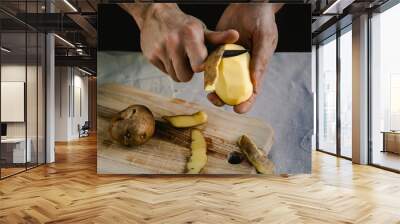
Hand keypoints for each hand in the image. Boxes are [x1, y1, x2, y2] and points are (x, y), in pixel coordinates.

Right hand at [121, 3, 238, 81]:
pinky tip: (169, 55)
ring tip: (179, 57)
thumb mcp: (201, 30)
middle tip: (188, 61)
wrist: (157, 15)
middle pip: (185, 77)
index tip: (201, 62)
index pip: (199, 65)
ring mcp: (160, 49)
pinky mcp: (150, 56)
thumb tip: (236, 36)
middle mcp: (174, 42)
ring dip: (179, 71)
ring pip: (175, 77)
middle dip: (188, 72)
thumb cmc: (184, 25)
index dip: (201, 67)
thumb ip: (218, 38)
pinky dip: (168, 67)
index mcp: (190, 36)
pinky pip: (164, 72)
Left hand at [207, 3, 281, 112]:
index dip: (247, 102)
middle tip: (217, 101)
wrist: (248, 3)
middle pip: (233, 88)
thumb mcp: (264, 38)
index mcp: (256, 67)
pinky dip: (207, 70)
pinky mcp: (217, 50)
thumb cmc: (262, 19)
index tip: (239, 110)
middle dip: (225, 99)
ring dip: (214, 88)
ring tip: (209, 93)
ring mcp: (229, 59)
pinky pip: (211, 62)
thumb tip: (255, 82)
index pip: (253, 90)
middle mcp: (241, 66)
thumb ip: (260, 60)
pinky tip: (202, 74)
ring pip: (220, 79)